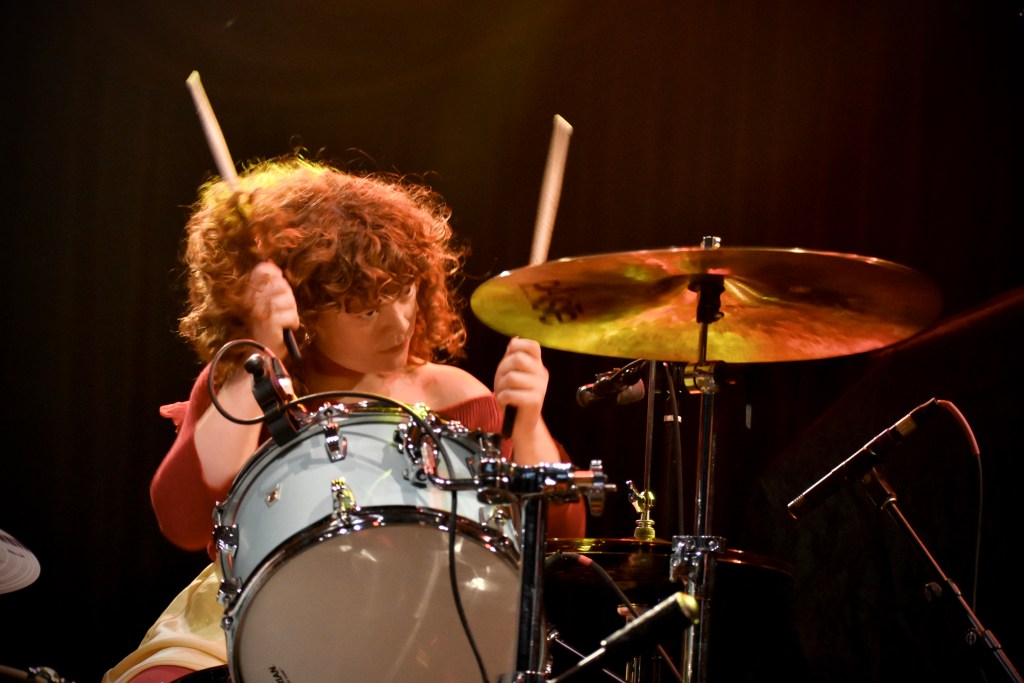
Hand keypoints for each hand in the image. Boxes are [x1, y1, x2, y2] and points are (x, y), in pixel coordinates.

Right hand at [244, 261, 299, 358]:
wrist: (260, 351)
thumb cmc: (266, 326)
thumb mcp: (267, 302)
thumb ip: (272, 284)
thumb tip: (274, 267)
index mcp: (250, 291)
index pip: (263, 270)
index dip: (276, 276)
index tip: (277, 289)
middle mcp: (252, 299)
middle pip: (282, 285)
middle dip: (287, 298)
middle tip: (281, 311)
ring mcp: (260, 310)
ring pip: (289, 301)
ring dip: (290, 312)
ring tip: (282, 321)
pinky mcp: (270, 322)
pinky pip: (291, 315)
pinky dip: (292, 323)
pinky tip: (283, 329)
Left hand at [494, 337, 558, 462]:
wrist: (521, 424)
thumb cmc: (513, 397)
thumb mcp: (510, 373)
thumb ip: (512, 357)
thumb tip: (514, 340)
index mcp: (537, 365)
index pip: (532, 345)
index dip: (517, 346)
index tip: (508, 358)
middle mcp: (542, 374)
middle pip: (518, 359)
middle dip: (502, 369)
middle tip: (501, 381)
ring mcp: (541, 387)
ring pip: (512, 377)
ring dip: (500, 386)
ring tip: (503, 394)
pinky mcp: (535, 401)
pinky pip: (511, 393)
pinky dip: (502, 398)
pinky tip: (504, 403)